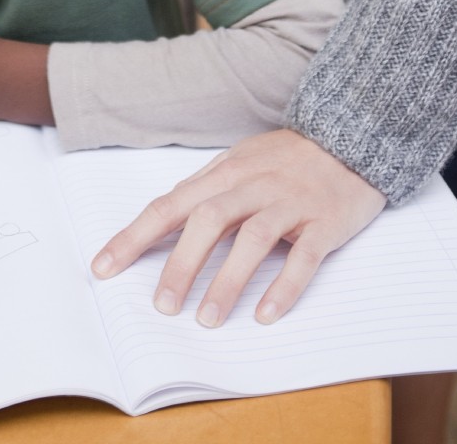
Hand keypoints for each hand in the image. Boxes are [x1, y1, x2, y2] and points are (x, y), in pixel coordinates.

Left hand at [91, 128, 385, 326]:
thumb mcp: (240, 163)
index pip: (170, 205)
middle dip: (180, 264)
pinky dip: (284, 287)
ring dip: (227, 281)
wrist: (353, 137)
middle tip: (162, 306)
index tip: (103, 267)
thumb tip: (162, 227)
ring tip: (207, 320)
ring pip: (252, 239)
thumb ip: (206, 192)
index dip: (134, 236)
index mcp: (225, 173)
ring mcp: (290, 203)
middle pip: (208, 221)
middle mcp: (254, 185)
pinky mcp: (325, 222)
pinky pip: (303, 257)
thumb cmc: (287, 159)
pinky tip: (265, 315)